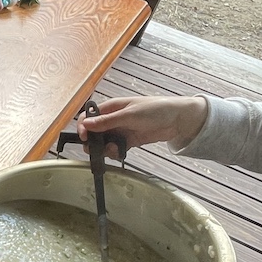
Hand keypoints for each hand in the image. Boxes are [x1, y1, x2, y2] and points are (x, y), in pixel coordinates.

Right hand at [77, 96, 207, 155]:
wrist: (179, 120)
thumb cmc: (155, 109)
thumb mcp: (129, 115)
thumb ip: (107, 122)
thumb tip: (86, 124)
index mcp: (111, 107)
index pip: (89, 117)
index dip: (83, 127)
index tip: (84, 138)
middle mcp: (113, 119)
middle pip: (94, 131)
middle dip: (92, 142)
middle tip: (96, 150)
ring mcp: (121, 130)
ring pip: (104, 142)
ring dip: (104, 149)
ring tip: (112, 151)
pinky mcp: (129, 141)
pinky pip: (116, 148)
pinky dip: (115, 153)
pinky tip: (119, 153)